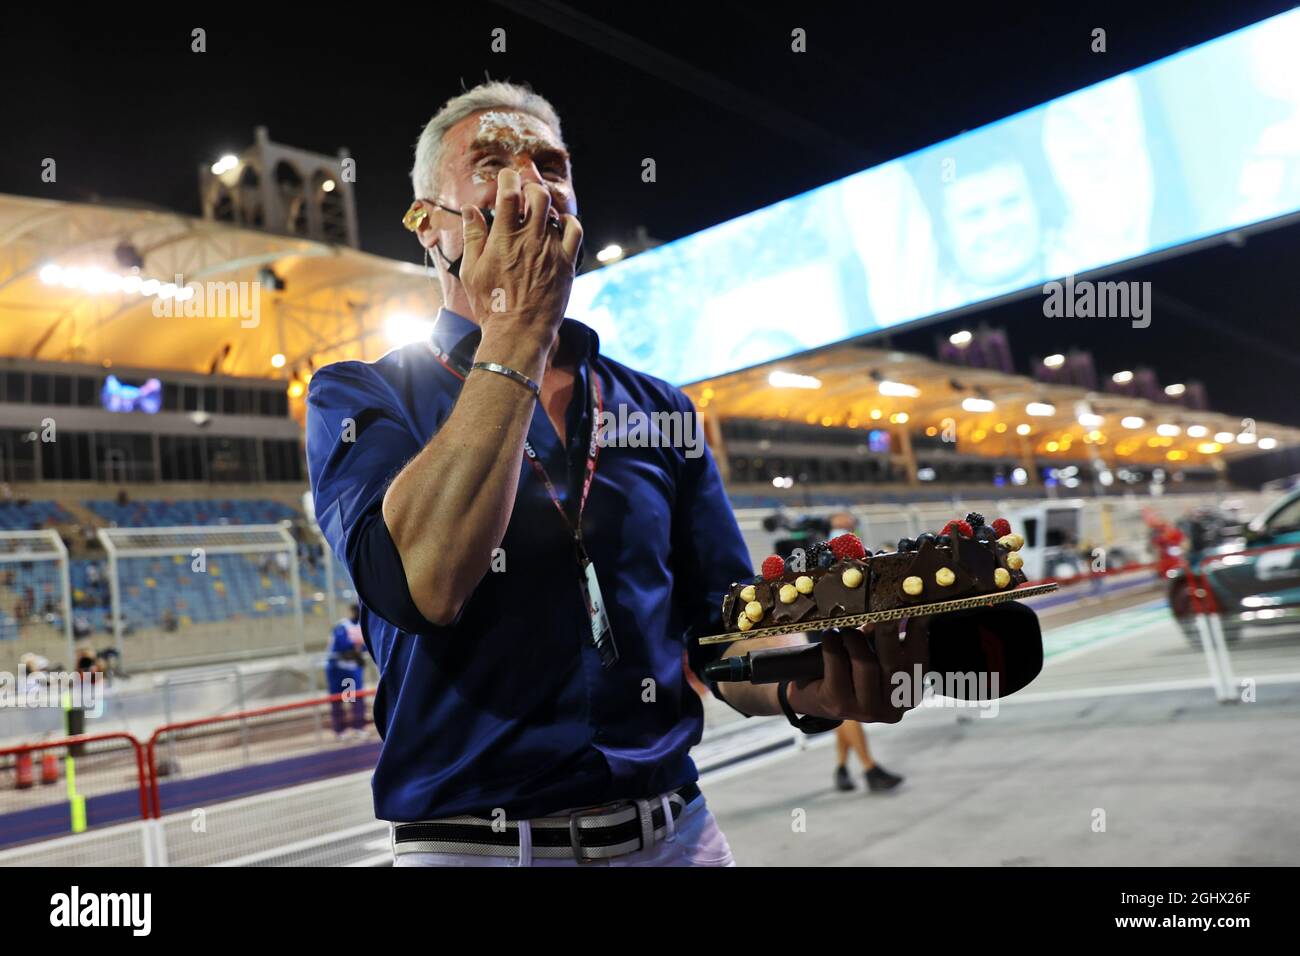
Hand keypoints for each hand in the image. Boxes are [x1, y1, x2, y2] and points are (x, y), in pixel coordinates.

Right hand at [458, 168, 582, 360]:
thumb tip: (471, 209)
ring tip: (539, 213)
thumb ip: (473, 237)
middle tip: (526, 191)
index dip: (509, 178)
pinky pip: (575, 231)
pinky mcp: (566, 263)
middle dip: (531, 186)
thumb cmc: (491, 305)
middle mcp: (529, 239)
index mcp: (503, 238)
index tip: (507, 177)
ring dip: (546, 207)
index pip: (509, 193)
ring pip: (555, 212)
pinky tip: (561, 225)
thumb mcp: (471, 271)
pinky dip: (568, 222)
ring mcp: (551, 250)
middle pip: (537, 195)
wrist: (519, 332)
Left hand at [787, 616, 930, 722]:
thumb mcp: (874, 655)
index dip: (918, 633)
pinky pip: (837, 664)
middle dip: (887, 630)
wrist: (814, 696)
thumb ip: (885, 640)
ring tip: (845, 629)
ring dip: (854, 638)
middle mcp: (892, 709)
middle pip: (892, 663)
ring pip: (866, 664)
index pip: (919, 661)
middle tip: (880, 609)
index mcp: (908, 695)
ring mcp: (865, 710)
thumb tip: (891, 614)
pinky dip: (833, 644)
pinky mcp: (838, 704)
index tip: (916, 608)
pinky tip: (830, 635)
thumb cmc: (850, 670)